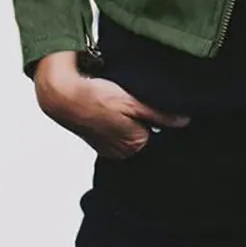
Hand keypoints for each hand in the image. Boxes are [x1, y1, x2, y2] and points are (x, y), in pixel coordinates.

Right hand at [34, 52, 190, 158]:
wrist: (61, 95)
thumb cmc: (95, 97)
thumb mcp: (133, 102)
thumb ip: (160, 114)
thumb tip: (184, 121)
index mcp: (133, 145)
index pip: (158, 129)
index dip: (154, 113)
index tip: (145, 100)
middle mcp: (121, 152)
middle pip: (144, 130)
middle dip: (141, 116)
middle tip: (129, 99)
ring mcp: (107, 146)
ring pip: (129, 128)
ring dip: (127, 115)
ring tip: (116, 101)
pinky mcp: (97, 138)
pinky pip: (114, 128)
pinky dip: (114, 117)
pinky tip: (107, 106)